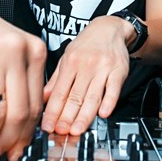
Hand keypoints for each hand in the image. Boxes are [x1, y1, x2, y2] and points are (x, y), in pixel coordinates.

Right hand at [0, 0, 45, 160]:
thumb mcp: (14, 52)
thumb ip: (22, 84)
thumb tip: (22, 129)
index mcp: (35, 51)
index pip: (37, 104)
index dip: (27, 132)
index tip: (19, 147)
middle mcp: (17, 52)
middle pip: (20, 112)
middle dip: (10, 139)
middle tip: (1, 150)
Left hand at [41, 15, 130, 135]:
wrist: (110, 28)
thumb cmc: (87, 44)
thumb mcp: (67, 57)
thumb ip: (56, 80)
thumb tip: (42, 99)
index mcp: (70, 62)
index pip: (59, 92)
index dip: (52, 111)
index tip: (47, 126)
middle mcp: (85, 65)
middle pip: (75, 96)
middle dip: (67, 117)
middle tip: (61, 132)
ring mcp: (103, 68)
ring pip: (93, 95)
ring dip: (85, 116)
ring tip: (77, 130)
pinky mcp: (119, 70)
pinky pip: (113, 88)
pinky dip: (109, 102)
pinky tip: (103, 114)